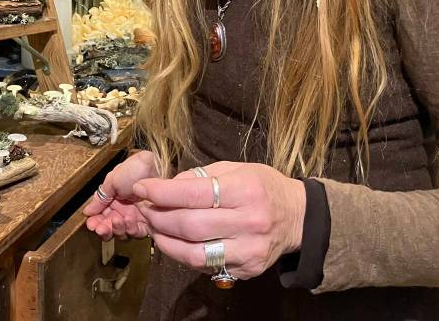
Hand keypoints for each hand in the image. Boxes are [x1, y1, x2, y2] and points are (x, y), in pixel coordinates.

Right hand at [83, 150, 158, 240]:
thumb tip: (88, 210)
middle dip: (103, 229)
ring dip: (116, 229)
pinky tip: (127, 219)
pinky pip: (136, 232)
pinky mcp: (148, 222)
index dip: (95, 222)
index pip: (101, 216)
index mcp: (114, 199)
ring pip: (122, 232)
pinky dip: (130, 228)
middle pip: (110, 227)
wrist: (156, 167)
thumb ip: (100, 198)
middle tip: (100, 228)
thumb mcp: (112, 180)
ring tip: (115, 220)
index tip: (91, 224)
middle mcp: (124, 209)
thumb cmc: (135, 168)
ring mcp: (136, 216)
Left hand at [133, 161, 305, 279]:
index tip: (141, 189)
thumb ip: (200, 177)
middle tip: (144, 209)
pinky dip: (184, 254)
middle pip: (190, 225)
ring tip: (154, 228)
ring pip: (194, 253)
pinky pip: (206, 266)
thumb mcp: (236, 168)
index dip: (161, 193)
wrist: (298, 217)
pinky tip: (175, 242)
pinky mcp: (247, 270)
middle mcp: (250, 222)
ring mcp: (249, 250)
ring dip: (165, 241)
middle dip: (158, 217)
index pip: (194, 194)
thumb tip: (165, 187)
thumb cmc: (262, 187)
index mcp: (246, 190)